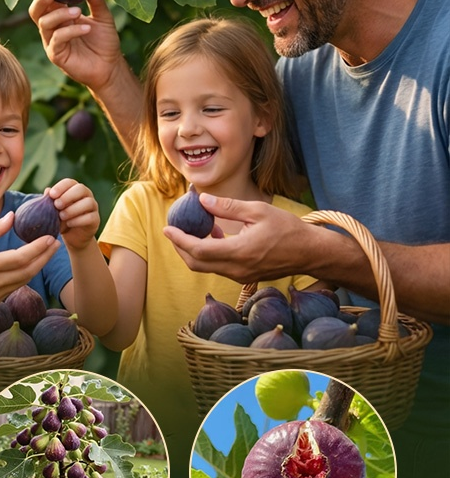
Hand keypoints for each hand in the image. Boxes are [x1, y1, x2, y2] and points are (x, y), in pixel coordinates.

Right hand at [0, 212, 58, 307]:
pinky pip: (15, 286)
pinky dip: (26, 274)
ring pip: (24, 280)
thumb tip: (11, 217)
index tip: (49, 237)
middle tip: (55, 243)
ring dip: (38, 266)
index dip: (37, 248)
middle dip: (44, 257)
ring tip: (47, 251)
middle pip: (28, 271)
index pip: (20, 258)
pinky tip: (30, 263)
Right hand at [28, 0, 123, 92]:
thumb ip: (96, 1)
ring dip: (60, 14)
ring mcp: (52, 42)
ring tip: (78, 12)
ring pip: (45, 23)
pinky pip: (57, 39)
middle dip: (41, 0)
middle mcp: (53, 28)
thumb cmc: (105, 42)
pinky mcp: (56, 55)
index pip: (47, 0)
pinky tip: (86, 28)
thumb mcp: (103, 17)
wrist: (110, 66)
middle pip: (36, 11)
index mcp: (60, 15)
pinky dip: (70, 31)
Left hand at [48, 178, 99, 250]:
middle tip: (57, 205)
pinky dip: (78, 220)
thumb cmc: (61, 219)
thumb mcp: (53, 210)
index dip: (61, 187)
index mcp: (74, 189)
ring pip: (88, 202)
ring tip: (61, 216)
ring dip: (73, 209)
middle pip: (81, 189)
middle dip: (68, 196)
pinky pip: (90, 217)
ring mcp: (93, 207)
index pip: (69, 182)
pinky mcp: (96, 219)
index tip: (52, 195)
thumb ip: (50, 201)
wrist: (72, 236)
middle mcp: (86, 195)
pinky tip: (69, 223)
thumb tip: (47, 190)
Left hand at [163, 194, 316, 284]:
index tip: (168, 229)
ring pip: (206, 267)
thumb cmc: (287, 228)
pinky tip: (215, 234)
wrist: (309, 252)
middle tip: (174, 229)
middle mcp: (237, 269)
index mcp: (239, 252)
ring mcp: (241, 276)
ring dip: (195, 250)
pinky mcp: (245, 277)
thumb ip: (228, 207)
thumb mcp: (257, 210)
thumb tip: (202, 200)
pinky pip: (219, 267)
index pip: (199, 250)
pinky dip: (209, 254)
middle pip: (197, 264)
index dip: (179, 240)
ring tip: (197, 227)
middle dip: (181, 247)